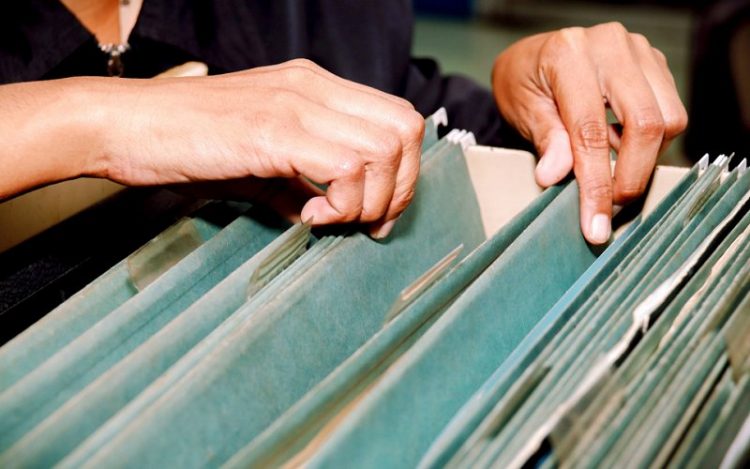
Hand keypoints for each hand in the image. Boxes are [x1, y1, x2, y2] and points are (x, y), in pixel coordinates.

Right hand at [96, 59, 423, 237]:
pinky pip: (345, 168)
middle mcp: (314, 87)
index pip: (398, 118)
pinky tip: (307, 216)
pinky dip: (341, 204)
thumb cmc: (185, 142)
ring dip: (369, 199)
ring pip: (383, 150)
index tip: (378, 211)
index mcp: (314, 87)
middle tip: (367, 222)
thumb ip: (299, 183)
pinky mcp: (274, 131)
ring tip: (328, 219)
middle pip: (405, 130)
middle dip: (400, 188)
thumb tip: (328, 214)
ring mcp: (296, 104)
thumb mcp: (256, 162)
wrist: (125, 125)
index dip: (404, 171)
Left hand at [492, 22, 687, 243]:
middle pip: (645, 123)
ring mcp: (638, 51)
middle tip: (611, 208)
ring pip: (669, 119)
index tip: (595, 224)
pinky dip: (651, 142)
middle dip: (631, 177)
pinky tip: (620, 145)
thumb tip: (555, 176)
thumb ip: (545, 140)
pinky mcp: (655, 63)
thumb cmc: (524, 83)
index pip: (590, 130)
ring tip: (610, 167)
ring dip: (645, 158)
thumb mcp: (521, 110)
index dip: (596, 184)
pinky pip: (671, 112)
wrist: (535, 58)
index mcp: (568, 55)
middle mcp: (610, 45)